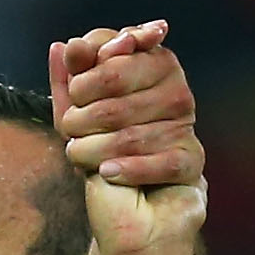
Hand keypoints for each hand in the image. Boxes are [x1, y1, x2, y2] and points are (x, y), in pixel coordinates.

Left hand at [50, 20, 201, 192]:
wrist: (133, 208)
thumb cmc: (105, 149)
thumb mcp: (80, 110)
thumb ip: (74, 76)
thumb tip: (64, 46)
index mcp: (154, 64)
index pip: (113, 56)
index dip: (84, 78)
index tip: (75, 96)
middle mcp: (174, 89)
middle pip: (116, 85)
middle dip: (81, 112)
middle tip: (70, 129)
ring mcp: (183, 124)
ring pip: (129, 129)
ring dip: (92, 147)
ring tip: (79, 155)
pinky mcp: (190, 158)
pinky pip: (157, 162)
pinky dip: (125, 170)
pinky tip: (106, 173)